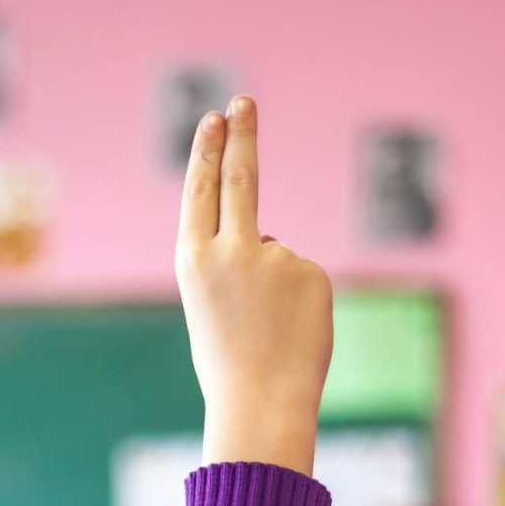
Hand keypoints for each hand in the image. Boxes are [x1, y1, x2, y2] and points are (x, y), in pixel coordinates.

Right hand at [176, 96, 332, 476]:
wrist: (262, 403)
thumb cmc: (228, 362)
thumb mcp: (209, 304)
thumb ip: (231, 262)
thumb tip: (270, 239)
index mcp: (193, 260)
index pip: (201, 191)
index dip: (208, 152)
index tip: (216, 119)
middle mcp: (231, 250)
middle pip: (241, 179)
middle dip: (242, 135)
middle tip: (244, 101)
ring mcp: (275, 257)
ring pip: (275, 254)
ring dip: (274, 287)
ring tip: (266, 330)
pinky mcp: (311, 271)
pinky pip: (302, 276)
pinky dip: (299, 300)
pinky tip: (290, 329)